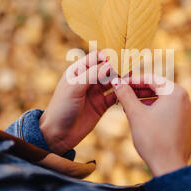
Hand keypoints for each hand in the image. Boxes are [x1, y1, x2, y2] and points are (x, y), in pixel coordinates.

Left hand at [39, 51, 154, 154]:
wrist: (57, 134)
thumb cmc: (61, 108)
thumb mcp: (74, 88)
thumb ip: (92, 75)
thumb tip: (109, 63)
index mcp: (78, 71)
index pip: (96, 58)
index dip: (108, 56)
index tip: (120, 56)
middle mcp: (88, 79)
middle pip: (107, 68)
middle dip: (118, 67)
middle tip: (130, 66)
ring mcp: (96, 92)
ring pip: (113, 81)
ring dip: (122, 80)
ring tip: (133, 78)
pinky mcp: (102, 105)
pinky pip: (116, 96)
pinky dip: (123, 93)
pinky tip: (130, 92)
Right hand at [111, 74, 190, 175]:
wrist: (169, 166)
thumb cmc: (153, 140)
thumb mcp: (135, 114)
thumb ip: (125, 94)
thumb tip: (116, 82)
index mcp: (176, 93)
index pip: (152, 79)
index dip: (133, 80)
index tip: (120, 82)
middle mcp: (186, 99)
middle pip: (159, 88)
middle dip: (139, 91)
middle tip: (122, 94)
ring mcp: (189, 112)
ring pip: (163, 100)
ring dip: (146, 101)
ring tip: (129, 107)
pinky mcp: (187, 124)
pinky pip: (169, 111)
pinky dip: (155, 110)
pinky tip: (142, 117)